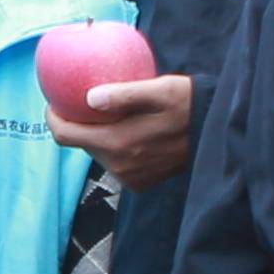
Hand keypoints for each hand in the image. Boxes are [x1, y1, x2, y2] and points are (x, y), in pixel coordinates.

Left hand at [61, 68, 195, 187]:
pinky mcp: (140, 183)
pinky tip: (127, 130)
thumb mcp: (161, 89)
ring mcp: (130, 178)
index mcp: (118, 143)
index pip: (65, 136)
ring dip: (99, 135)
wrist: (220, 135)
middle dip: (77, 124)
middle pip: (81, 144)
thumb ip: (124, 94)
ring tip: (108, 114)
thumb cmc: (190, 104)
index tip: (54, 103)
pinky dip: (116, 147)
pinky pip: (116, 163)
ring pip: (98, 153)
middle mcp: (120, 166)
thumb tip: (89, 98)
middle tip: (83, 102)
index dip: (53, 118)